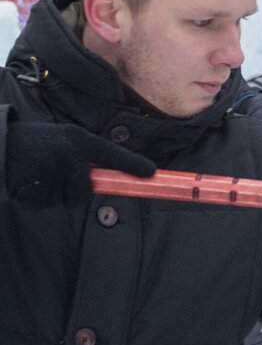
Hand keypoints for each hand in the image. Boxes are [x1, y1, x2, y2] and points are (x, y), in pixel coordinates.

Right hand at [5, 121, 155, 208]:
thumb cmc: (39, 144)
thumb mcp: (66, 142)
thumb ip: (89, 158)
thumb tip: (117, 178)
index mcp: (78, 139)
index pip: (111, 153)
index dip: (131, 164)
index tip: (152, 174)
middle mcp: (67, 152)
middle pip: (83, 193)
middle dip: (71, 192)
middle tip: (55, 175)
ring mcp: (48, 168)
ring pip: (61, 201)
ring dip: (50, 195)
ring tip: (38, 174)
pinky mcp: (30, 184)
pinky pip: (41, 205)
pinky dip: (33, 199)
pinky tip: (25, 181)